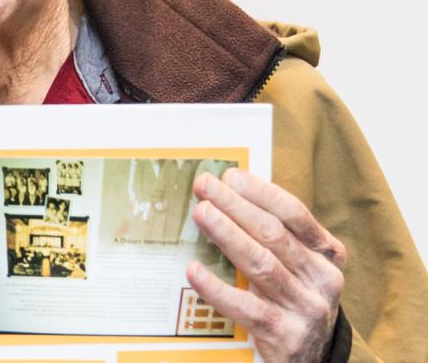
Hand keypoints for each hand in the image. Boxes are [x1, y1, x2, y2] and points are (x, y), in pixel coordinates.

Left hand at [187, 168, 345, 361]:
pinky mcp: (286, 335)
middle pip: (273, 235)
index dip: (262, 193)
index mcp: (327, 256)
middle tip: (205, 187)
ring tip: (201, 214)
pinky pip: (247, 307)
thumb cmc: (292, 302)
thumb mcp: (295, 269)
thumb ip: (273, 239)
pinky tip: (194, 271)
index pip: (294, 215)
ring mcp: (306, 309)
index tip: (231, 176)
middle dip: (235, 206)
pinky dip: (218, 288)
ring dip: (228, 235)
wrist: (311, 361)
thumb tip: (226, 197)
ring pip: (261, 265)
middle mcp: (322, 280)